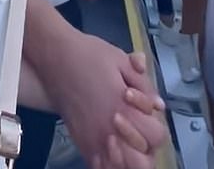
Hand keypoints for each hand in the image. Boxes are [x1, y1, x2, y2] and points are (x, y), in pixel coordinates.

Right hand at [50, 35, 165, 168]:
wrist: (55, 57)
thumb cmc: (89, 55)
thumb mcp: (121, 60)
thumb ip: (144, 85)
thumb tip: (158, 106)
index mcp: (124, 108)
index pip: (155, 136)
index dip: (155, 126)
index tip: (147, 114)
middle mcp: (110, 130)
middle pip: (142, 160)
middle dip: (145, 146)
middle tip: (139, 129)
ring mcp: (94, 140)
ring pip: (120, 167)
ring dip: (128, 158)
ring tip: (127, 142)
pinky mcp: (81, 143)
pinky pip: (100, 166)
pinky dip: (109, 163)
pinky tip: (111, 148)